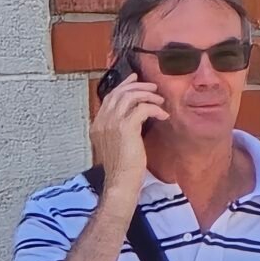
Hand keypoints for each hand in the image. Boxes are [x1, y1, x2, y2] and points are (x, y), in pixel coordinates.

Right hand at [89, 74, 167, 205]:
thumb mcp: (114, 144)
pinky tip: (162, 116)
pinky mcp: (125, 128)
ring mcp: (111, 124)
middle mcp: (102, 122)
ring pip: (130, 97)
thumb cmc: (121, 167)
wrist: (120, 181)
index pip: (109, 98)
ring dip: (147, 95)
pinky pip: (142, 108)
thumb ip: (117, 128)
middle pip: (118, 93)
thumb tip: (133, 114)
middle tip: (153, 87)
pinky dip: (155, 109)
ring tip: (160, 101)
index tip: (135, 79)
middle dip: (137, 86)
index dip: (123, 86)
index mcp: (97, 125)